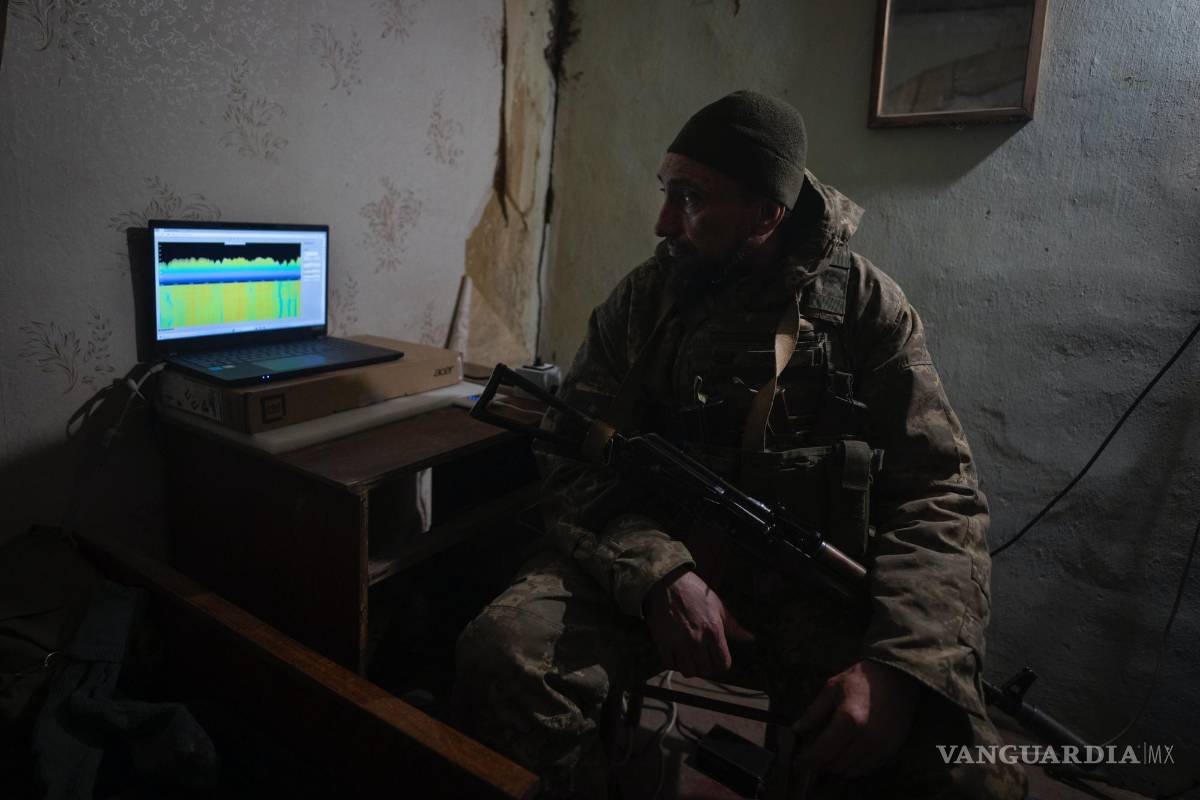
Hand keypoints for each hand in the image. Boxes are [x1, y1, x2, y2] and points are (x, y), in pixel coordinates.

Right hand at [643, 569, 753, 677]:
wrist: (666, 582)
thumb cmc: (694, 592)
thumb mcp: (718, 606)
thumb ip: (734, 627)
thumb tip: (750, 639)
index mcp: (714, 631)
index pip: (723, 664)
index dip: (720, 663)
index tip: (715, 656)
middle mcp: (697, 639)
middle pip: (706, 670)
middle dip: (705, 665)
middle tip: (701, 656)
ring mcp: (679, 642)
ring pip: (689, 671)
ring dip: (690, 667)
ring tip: (689, 656)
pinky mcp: (663, 642)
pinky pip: (670, 664)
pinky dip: (674, 663)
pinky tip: (676, 653)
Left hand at [793, 660, 918, 778]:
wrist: (897, 678)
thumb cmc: (861, 680)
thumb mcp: (832, 689)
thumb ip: (813, 712)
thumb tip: (797, 730)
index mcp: (848, 720)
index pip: (822, 752)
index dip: (807, 760)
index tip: (798, 762)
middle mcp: (865, 739)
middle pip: (835, 765)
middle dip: (821, 763)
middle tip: (813, 755)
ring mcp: (880, 747)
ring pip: (851, 771)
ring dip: (837, 766)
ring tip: (829, 754)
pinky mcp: (890, 751)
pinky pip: (867, 768)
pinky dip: (853, 766)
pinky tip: (847, 753)